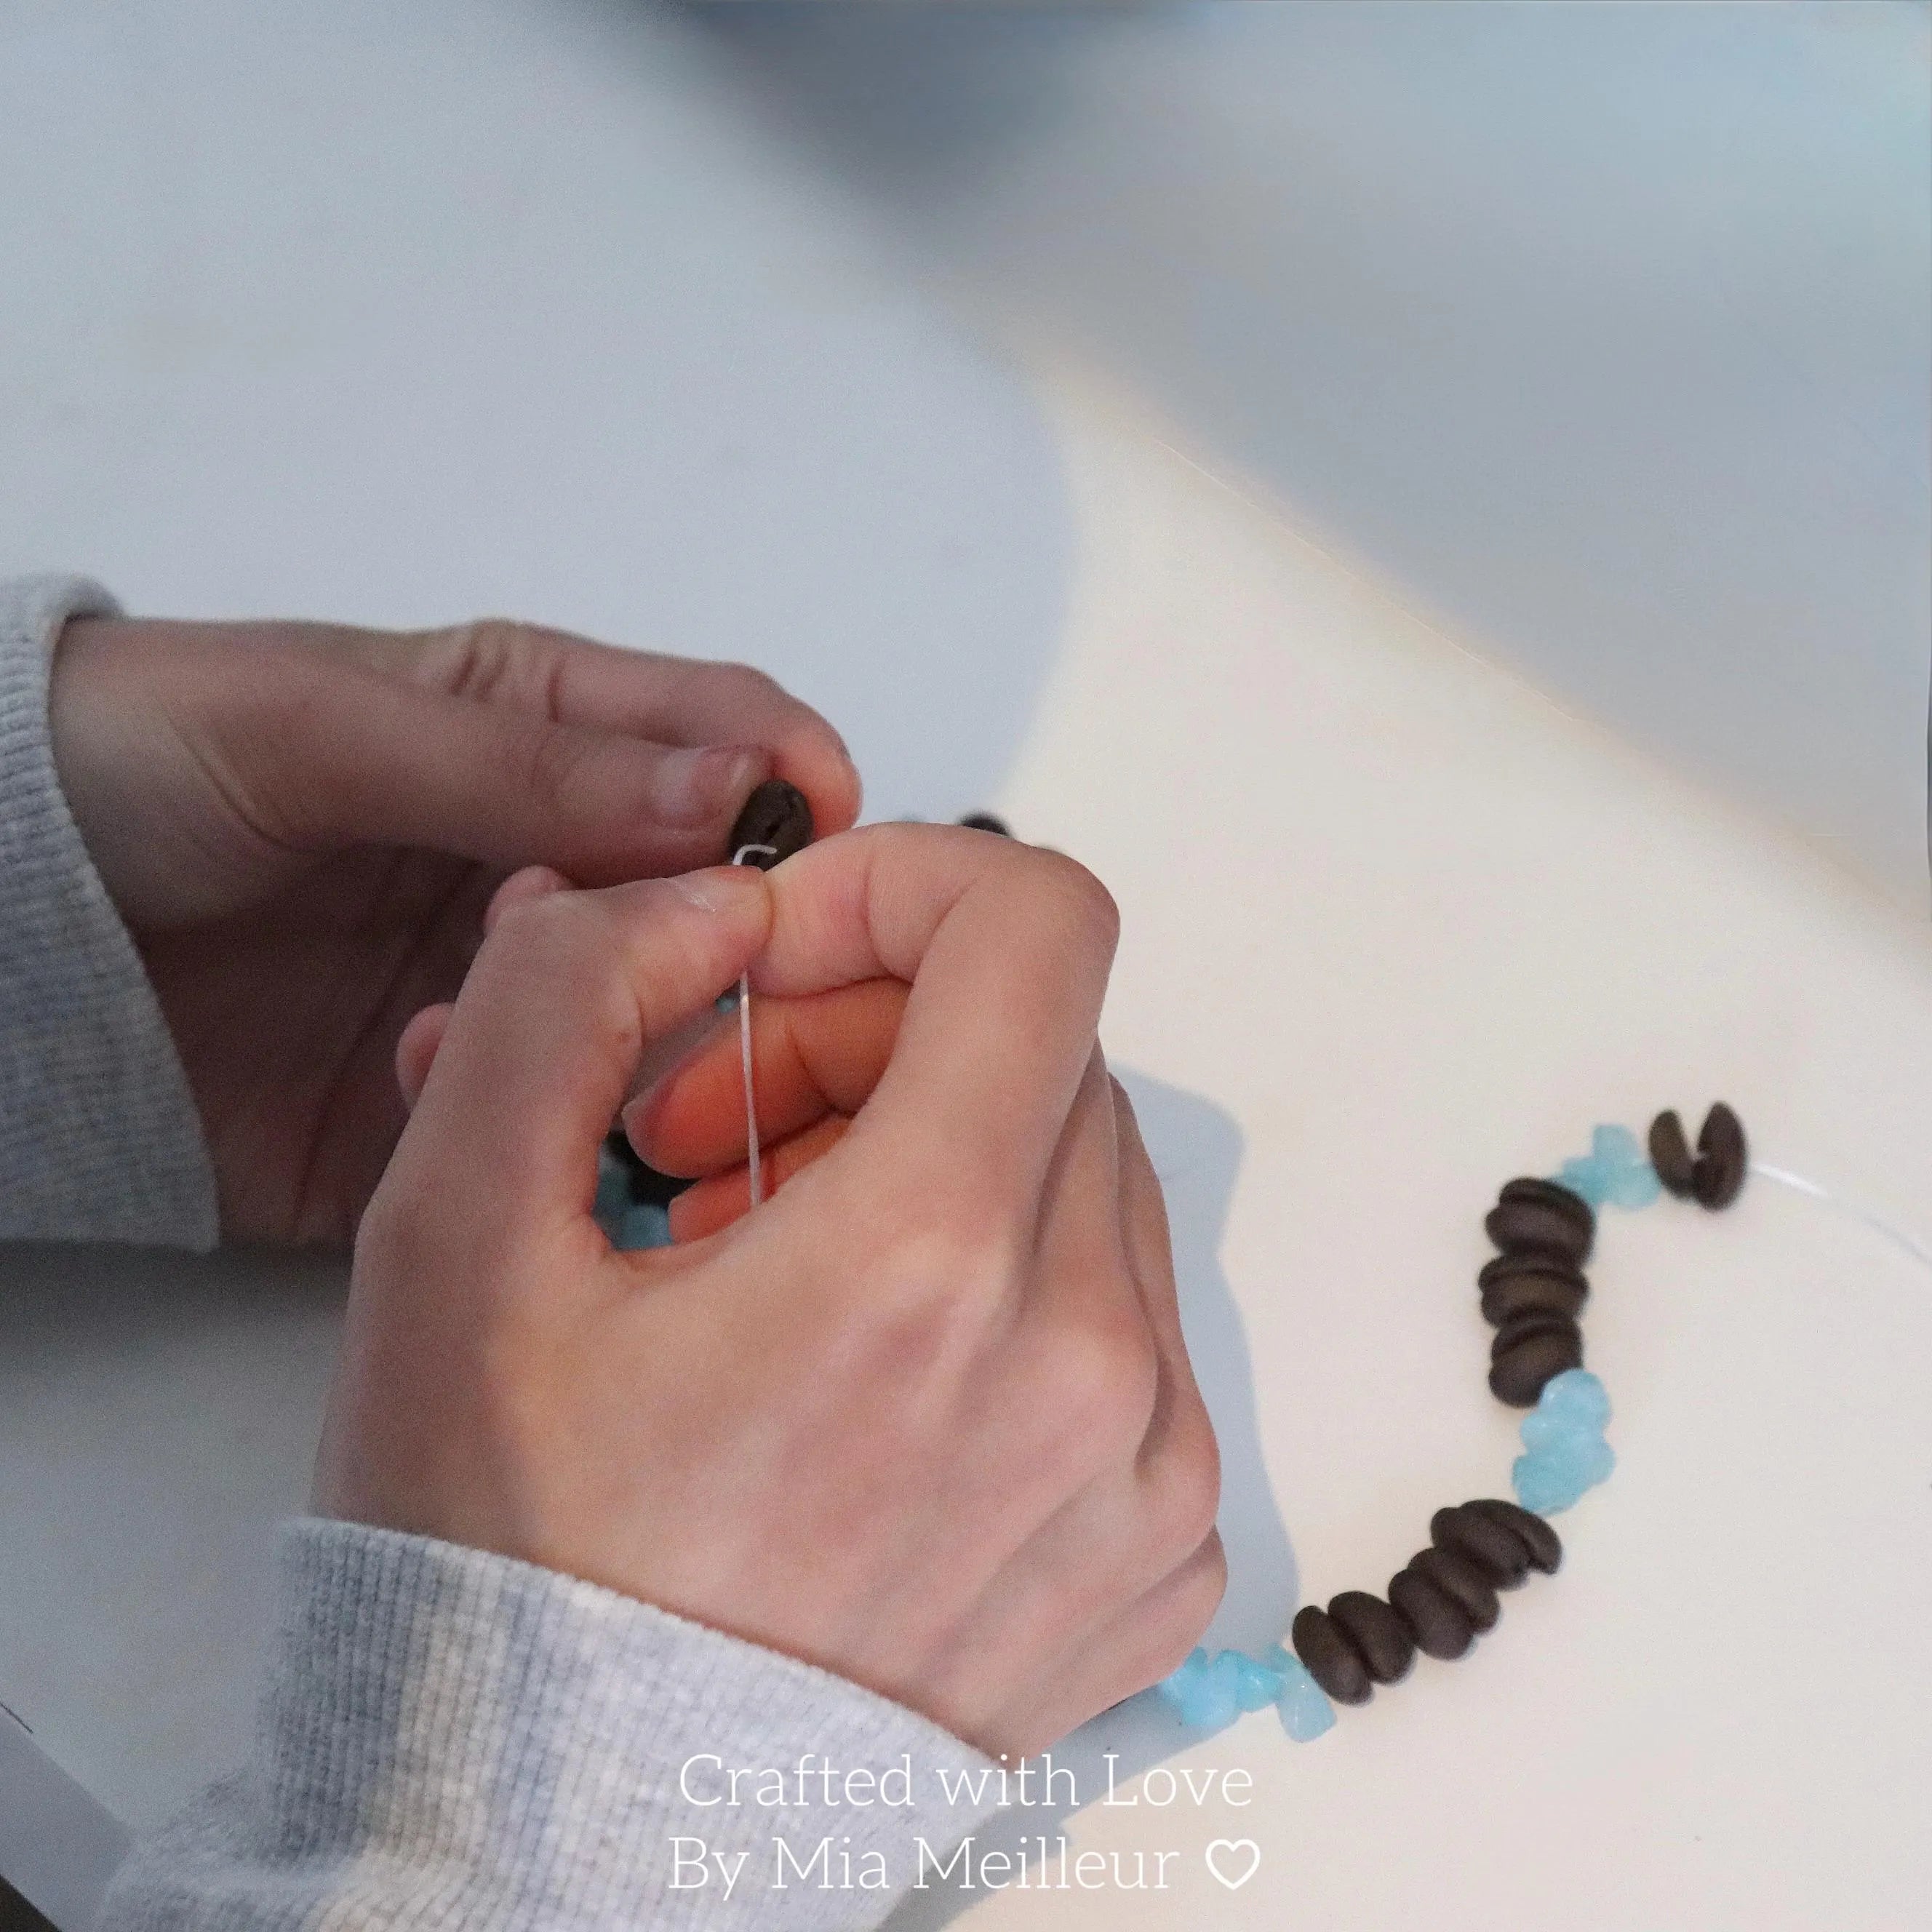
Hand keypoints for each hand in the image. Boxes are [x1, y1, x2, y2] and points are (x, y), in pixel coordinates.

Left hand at [47, 614, 858, 1243]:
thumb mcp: (325, 727)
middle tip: (694, 964)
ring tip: (526, 1022)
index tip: (819, 857)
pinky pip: (554, 1135)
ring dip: (633, 1036)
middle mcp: (564, 868)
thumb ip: (530, 763)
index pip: (736, 741)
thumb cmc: (141, 766)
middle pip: (728, 904)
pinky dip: (537, 1126)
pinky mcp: (463, 1110)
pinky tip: (453, 1091)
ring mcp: (520, 995)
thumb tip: (740, 788)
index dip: (799, 790)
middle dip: (736, 937)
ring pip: (666, 1028)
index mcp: (552, 735)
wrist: (0, 933)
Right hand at [315, 826, 1224, 1755]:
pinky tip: (862, 1386)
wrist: (567, 1856)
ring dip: (935, 1167)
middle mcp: (1090, 1366)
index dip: (902, 887)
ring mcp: (1148, 1472)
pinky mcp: (1160, 1553)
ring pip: (1082, 1181)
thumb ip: (566, 1000)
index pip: (1038, 927)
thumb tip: (713, 901)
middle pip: (1041, 1053)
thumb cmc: (503, 1567)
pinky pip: (1124, 1327)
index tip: (780, 962)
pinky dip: (1005, 1298)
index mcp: (933, 1266)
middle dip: (875, 1042)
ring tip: (771, 1272)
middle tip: (719, 1142)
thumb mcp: (453, 1240)